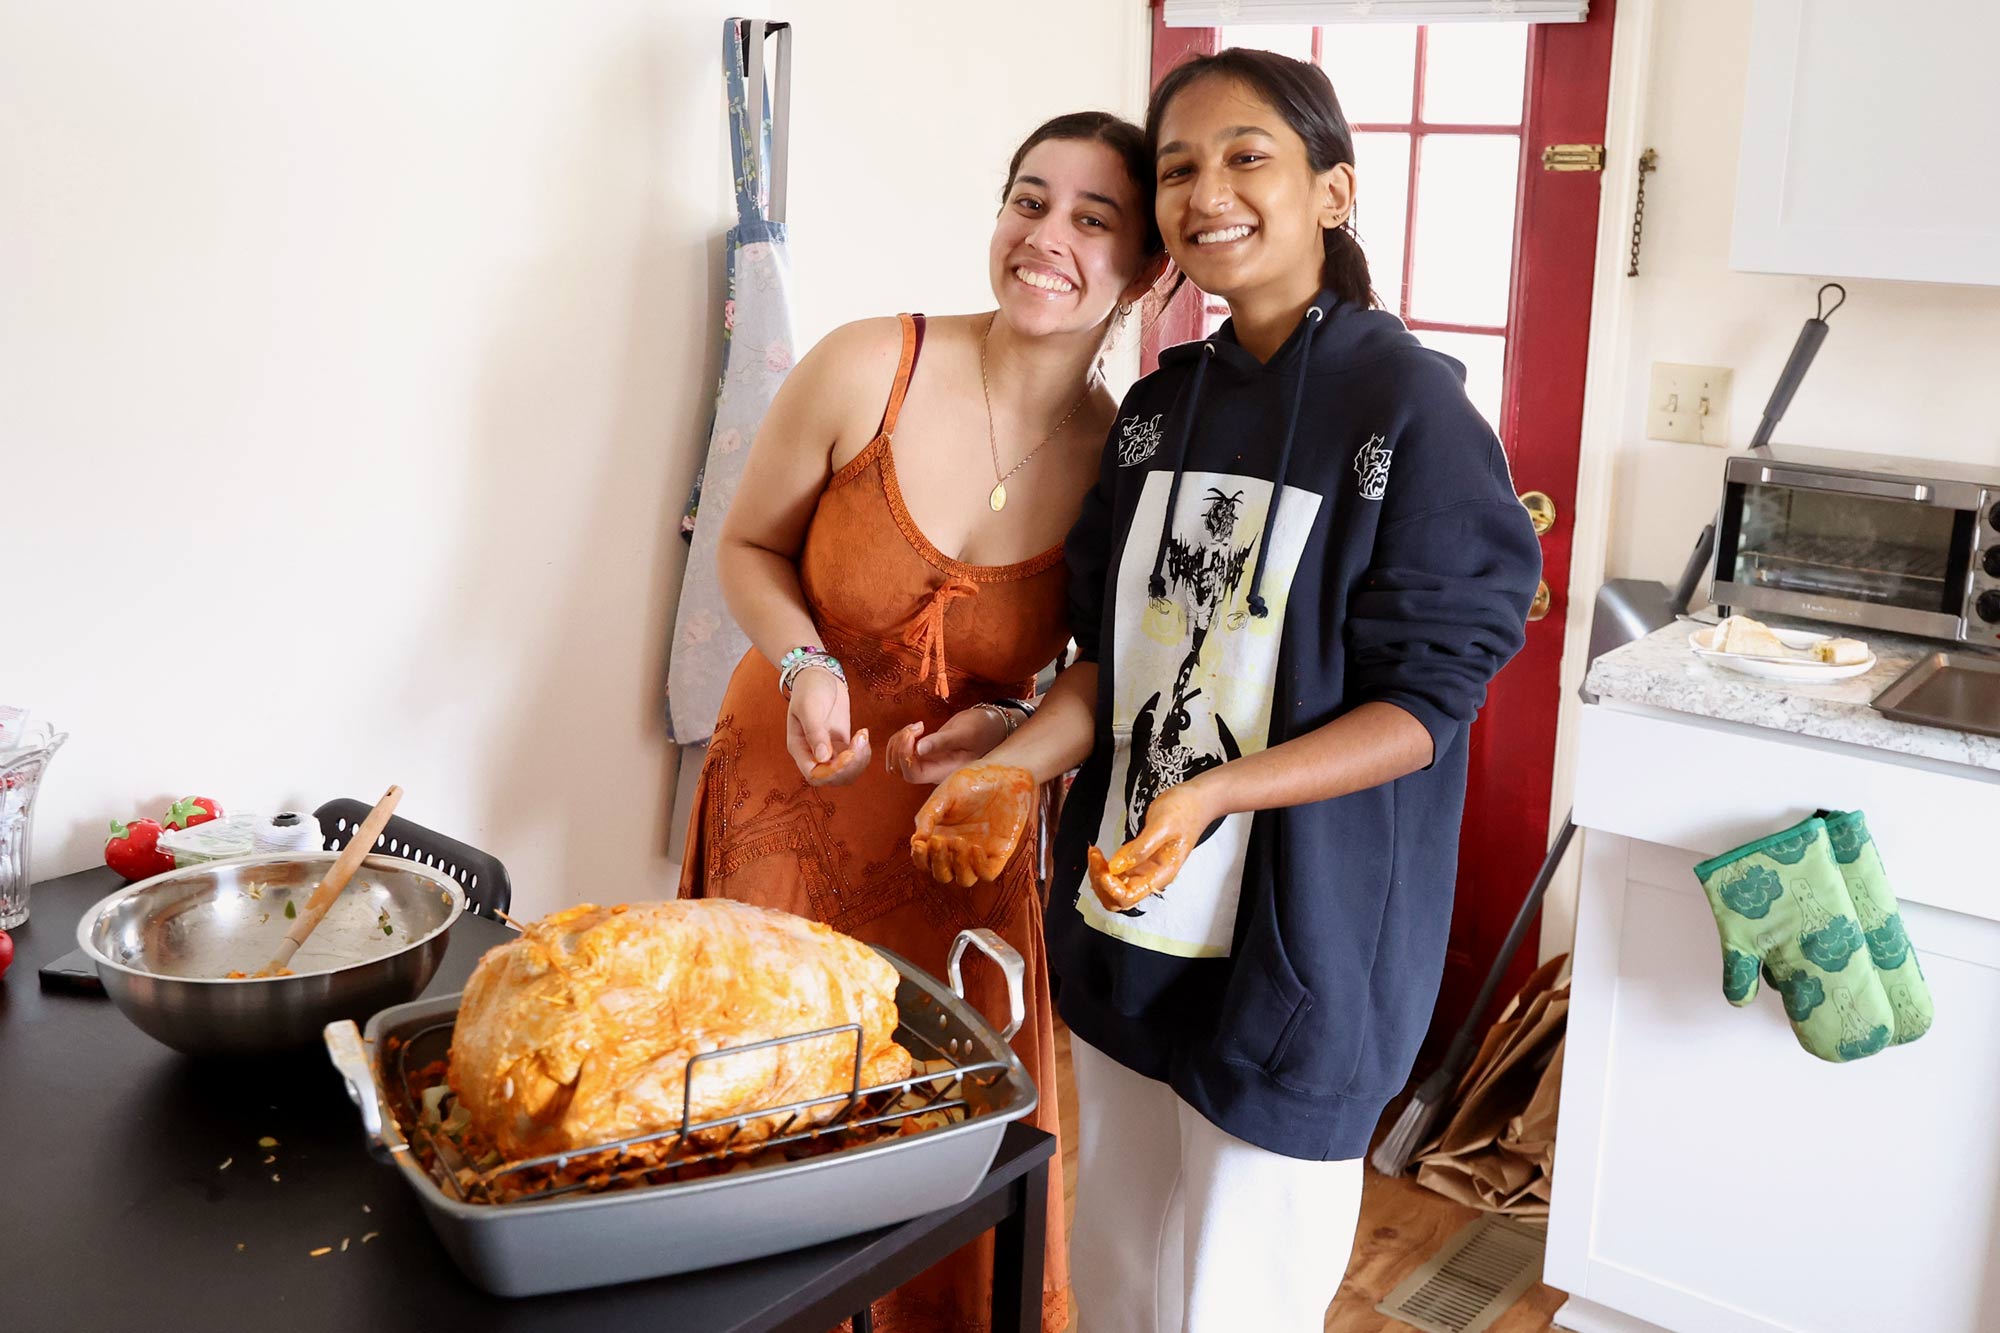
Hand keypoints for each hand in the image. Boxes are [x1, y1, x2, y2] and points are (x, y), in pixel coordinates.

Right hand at [785, 666, 871, 785]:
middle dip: (850, 766)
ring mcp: (828, 749)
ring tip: (862, 736)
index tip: (847, 754)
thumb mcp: (809, 707)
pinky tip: (863, 734)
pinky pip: (854, 760)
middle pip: (832, 778)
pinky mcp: (841, 743)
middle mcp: (812, 753)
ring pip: (846, 772)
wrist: (819, 675)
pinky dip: (863, 753)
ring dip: (859, 760)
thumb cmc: (809, 688)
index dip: (832, 772)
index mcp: (799, 748)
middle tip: (859, 742)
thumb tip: (822, 757)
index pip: (814, 775)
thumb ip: (814, 732)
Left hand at [884, 707, 1009, 785]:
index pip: (913, 775)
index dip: (905, 756)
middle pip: (901, 769)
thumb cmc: (983, 730)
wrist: (991, 727)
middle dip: (900, 745)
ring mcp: (928, 763)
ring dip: (899, 741)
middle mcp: (934, 772)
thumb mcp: (964, 733)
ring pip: (898, 761)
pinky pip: (903, 752)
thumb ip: (942, 742)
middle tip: (917, 727)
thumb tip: (919, 749)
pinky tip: (917, 728)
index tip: (913, 733)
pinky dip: (902, 738)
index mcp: (944, 772)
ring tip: (917, 726)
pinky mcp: (925, 754)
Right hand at [910, 764, 1034, 887]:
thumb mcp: (944, 795)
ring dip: (958, 866)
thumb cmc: (971, 781)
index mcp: (940, 837)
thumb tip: (916, 841)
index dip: (920, 859)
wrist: (1003, 773)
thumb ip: (928, 816)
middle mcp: (957, 850)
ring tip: (959, 841)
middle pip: (942, 875)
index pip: (924, 861)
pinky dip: (978, 867)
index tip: (920, 845)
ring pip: (964, 879)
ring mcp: (978, 854)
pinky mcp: (999, 853)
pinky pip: (987, 874)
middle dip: (938, 863)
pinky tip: (975, 847)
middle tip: (941, 841)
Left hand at [1087, 781, 1222, 912]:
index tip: (1104, 866)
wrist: (1196, 800)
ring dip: (1099, 875)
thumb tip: (1116, 867)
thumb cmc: (1184, 810)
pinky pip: (1116, 874)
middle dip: (1100, 882)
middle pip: (1117, 898)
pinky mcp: (1138, 860)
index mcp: (1160, 874)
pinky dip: (1103, 867)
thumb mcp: (1162, 826)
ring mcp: (1143, 870)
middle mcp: (1150, 877)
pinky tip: (1099, 853)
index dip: (1110, 887)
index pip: (1128, 897)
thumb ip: (1140, 848)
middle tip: (1096, 856)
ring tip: (1095, 852)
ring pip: (1113, 887)